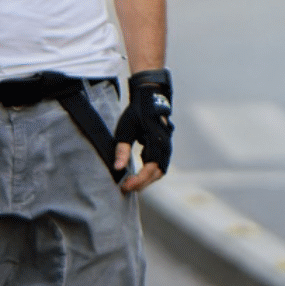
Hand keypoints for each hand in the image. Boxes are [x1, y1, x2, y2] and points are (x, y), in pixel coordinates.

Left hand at [114, 69, 172, 193]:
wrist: (150, 98)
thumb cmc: (137, 112)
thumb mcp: (125, 129)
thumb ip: (122, 149)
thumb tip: (117, 168)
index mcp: (156, 141)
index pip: (150, 168)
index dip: (139, 180)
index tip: (126, 186)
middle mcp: (165, 146)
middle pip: (157, 173)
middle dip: (142, 183)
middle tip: (126, 187)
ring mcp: (166, 147)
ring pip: (159, 171)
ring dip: (147, 179)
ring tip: (131, 183)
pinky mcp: (164, 148)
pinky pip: (159, 165)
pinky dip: (149, 172)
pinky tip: (137, 174)